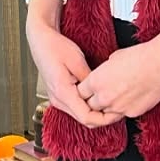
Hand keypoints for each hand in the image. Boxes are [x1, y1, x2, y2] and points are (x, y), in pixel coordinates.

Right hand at [26, 15, 118, 130]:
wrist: (41, 41)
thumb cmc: (56, 47)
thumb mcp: (78, 61)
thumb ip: (90, 80)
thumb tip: (102, 92)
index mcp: (62, 92)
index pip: (86, 117)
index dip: (104, 119)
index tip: (117, 112)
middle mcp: (58, 100)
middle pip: (84, 119)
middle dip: (102, 117)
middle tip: (118, 108)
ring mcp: (58, 100)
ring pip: (80, 115)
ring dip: (96, 112)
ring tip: (111, 102)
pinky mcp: (60, 96)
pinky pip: (76, 108)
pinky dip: (89, 106)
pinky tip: (98, 98)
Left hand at [77, 20, 159, 119]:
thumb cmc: (139, 56)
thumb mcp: (114, 58)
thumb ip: (104, 71)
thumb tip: (105, 73)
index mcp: (95, 81)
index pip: (79, 93)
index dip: (83, 91)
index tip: (87, 90)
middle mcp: (104, 97)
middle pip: (89, 107)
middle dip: (92, 102)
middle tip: (99, 95)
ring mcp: (118, 108)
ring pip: (104, 115)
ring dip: (106, 108)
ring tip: (114, 99)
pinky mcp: (132, 113)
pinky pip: (122, 115)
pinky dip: (123, 109)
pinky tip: (129, 99)